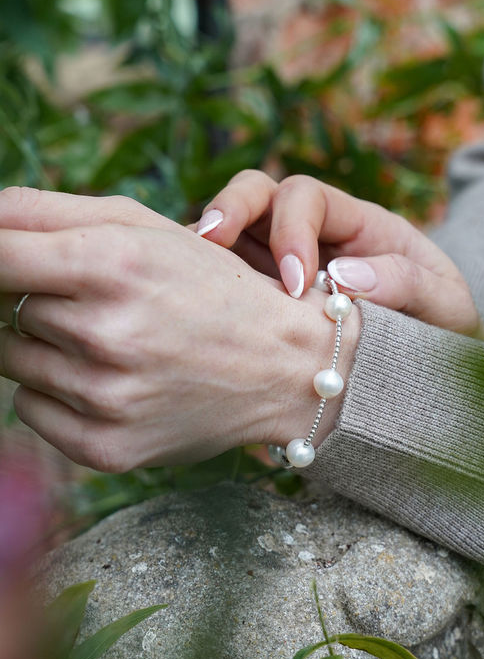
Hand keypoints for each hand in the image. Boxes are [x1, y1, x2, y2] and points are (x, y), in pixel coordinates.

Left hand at [0, 189, 358, 469]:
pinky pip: (28, 408)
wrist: (281, 366)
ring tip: (116, 342)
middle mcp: (105, 331)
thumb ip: (46, 211)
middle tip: (108, 305)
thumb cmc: (207, 286)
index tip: (9, 263)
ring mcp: (104, 396)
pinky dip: (57, 392)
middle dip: (43, 300)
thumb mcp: (144, 228)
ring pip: (13, 359)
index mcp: (112, 263)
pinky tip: (114, 380)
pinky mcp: (104, 447)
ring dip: (49, 346)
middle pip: (8, 307)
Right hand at [194, 171, 483, 337]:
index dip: (291, 228)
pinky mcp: (256, 299)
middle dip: (230, 210)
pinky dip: (201, 284)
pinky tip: (190, 308)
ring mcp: (276, 264)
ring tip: (186, 278)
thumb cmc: (441, 330)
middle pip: (257, 194)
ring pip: (228, 233)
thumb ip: (407, 283)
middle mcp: (310, 235)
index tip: (296, 283)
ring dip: (204, 248)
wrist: (427, 371)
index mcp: (356, 225)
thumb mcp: (446, 305)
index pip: (306, 197)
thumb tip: (345, 278)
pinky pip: (220, 279)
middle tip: (210, 245)